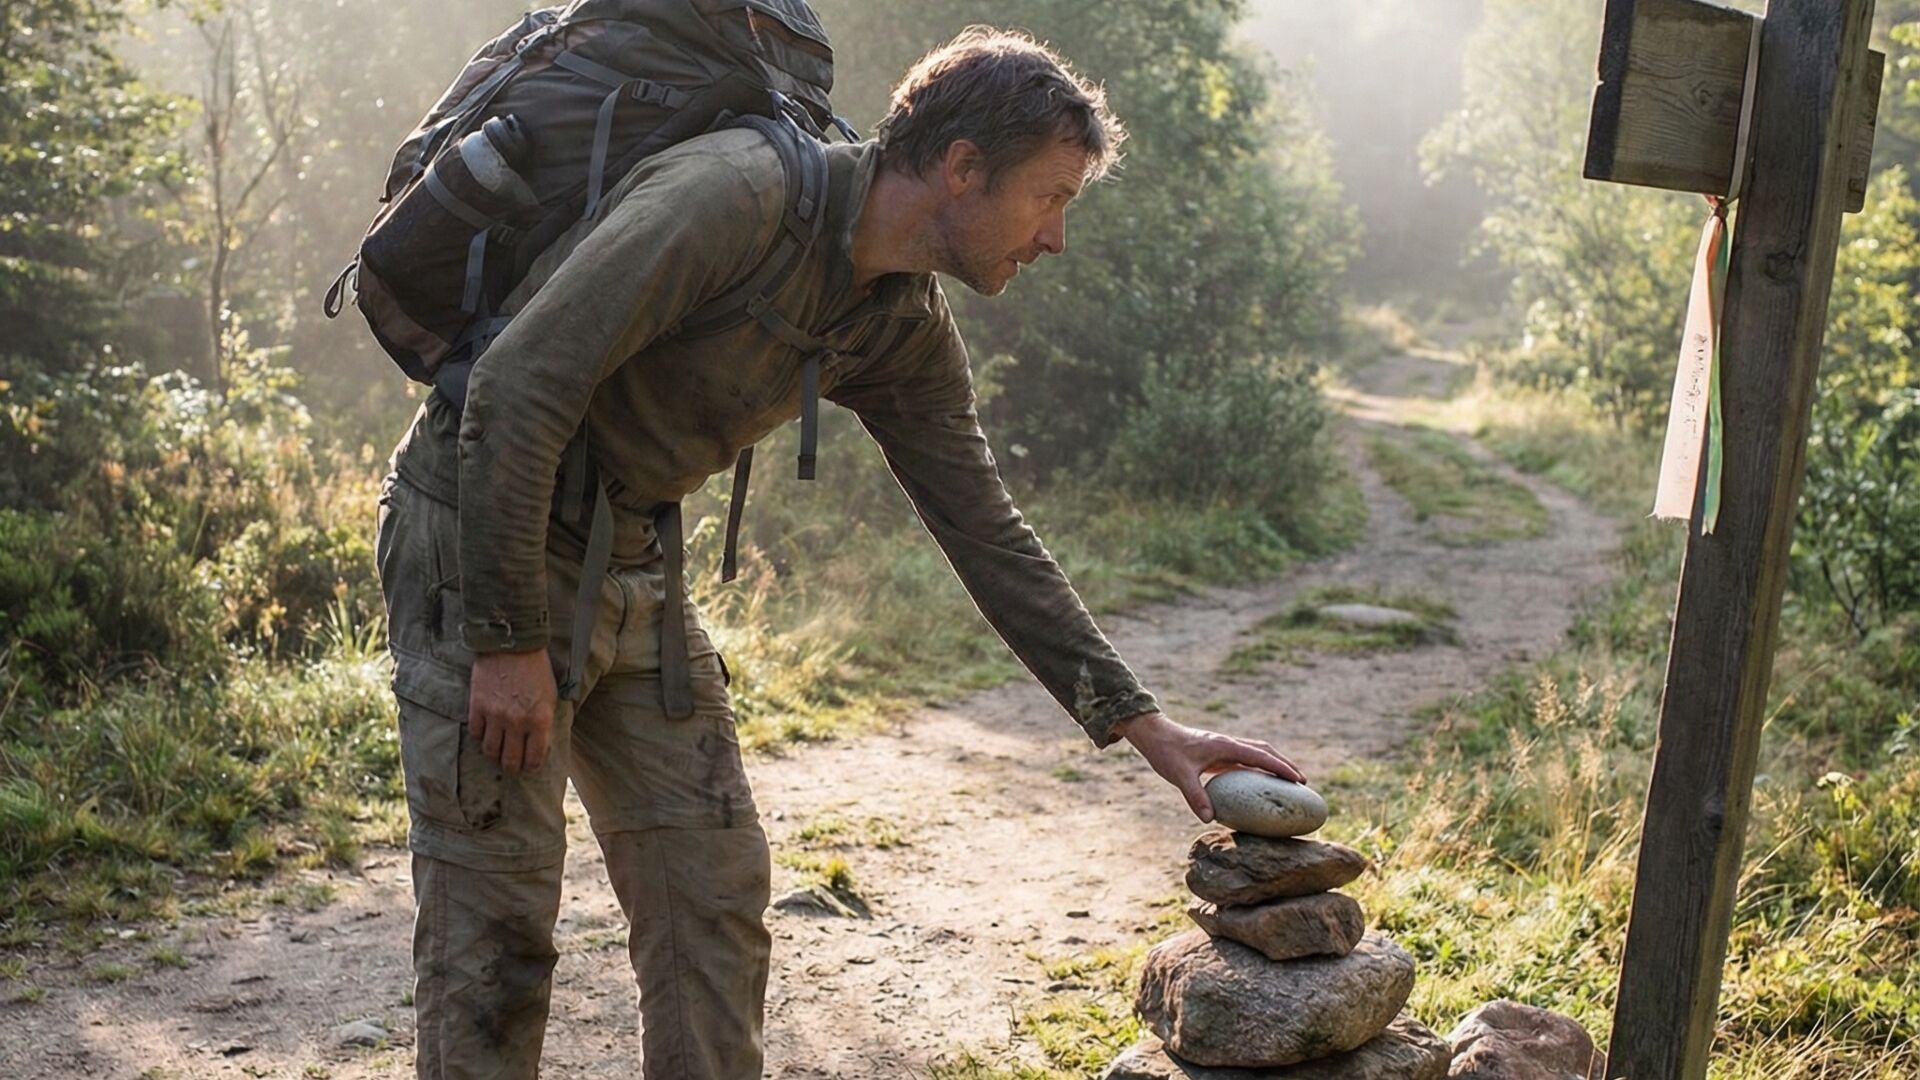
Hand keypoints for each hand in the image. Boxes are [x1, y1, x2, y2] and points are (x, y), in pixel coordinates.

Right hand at [469, 648, 555, 772]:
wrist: (512, 644)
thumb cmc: (536, 669)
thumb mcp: (550, 696)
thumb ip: (544, 722)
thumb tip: (539, 744)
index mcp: (540, 719)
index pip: (534, 758)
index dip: (532, 765)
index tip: (529, 763)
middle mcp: (517, 722)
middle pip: (510, 761)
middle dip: (512, 765)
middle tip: (511, 762)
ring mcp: (495, 715)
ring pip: (490, 750)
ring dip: (495, 752)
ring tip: (498, 748)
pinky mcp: (477, 706)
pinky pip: (476, 732)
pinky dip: (481, 734)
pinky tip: (487, 729)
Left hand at [1114, 711, 1305, 822]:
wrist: (1153, 735)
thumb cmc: (1166, 752)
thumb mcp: (1179, 776)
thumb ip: (1195, 796)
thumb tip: (1209, 819)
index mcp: (1225, 745)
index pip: (1260, 756)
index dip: (1281, 768)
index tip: (1300, 780)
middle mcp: (1228, 743)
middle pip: (1265, 751)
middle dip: (1285, 765)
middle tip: (1303, 783)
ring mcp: (1224, 747)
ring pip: (1257, 753)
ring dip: (1274, 764)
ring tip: (1289, 782)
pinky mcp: (1218, 753)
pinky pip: (1244, 760)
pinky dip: (1258, 769)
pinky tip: (1260, 784)